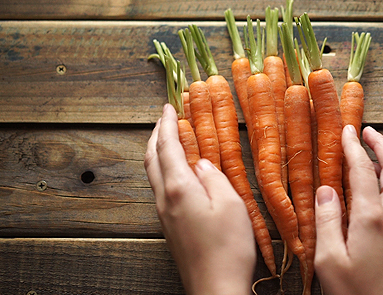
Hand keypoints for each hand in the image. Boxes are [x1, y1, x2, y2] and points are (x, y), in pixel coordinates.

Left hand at [144, 104, 255, 294]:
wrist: (215, 287)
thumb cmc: (228, 247)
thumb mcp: (231, 204)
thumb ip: (214, 177)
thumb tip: (201, 163)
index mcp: (179, 188)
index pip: (167, 147)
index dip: (166, 124)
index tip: (168, 106)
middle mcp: (165, 199)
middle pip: (151, 159)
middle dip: (155, 134)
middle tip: (165, 118)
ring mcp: (165, 215)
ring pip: (153, 174)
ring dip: (158, 152)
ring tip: (169, 139)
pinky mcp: (170, 227)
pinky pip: (160, 188)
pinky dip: (164, 169)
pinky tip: (178, 172)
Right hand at [314, 125, 382, 294]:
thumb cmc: (356, 294)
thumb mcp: (328, 260)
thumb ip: (326, 221)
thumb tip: (325, 190)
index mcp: (370, 218)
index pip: (362, 171)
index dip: (353, 147)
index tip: (346, 131)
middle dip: (381, 144)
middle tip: (368, 131)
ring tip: (380, 156)